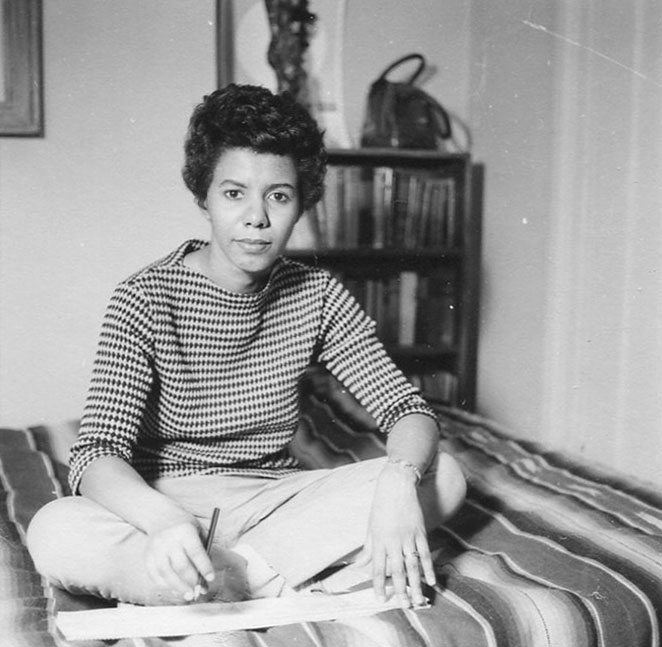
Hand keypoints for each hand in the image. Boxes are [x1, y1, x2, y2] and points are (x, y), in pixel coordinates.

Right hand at [144, 514, 214, 601]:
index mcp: (185, 531)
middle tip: (201, 591)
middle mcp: (169, 540)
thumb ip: (204, 550)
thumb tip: (206, 577)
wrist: (160, 516)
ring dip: (179, 587)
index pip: (196, 552)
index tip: (211, 578)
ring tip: (189, 595)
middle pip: (180, 566)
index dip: (204, 567)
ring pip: (166, 574)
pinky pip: (155, 576)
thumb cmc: (185, 526)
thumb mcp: (198, 530)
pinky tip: (175, 589)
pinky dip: (165, 586)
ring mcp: (156, 549)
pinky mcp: (147, 556)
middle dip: (192, 581)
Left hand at [360, 462, 435, 606]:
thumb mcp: (370, 526)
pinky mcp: (420, 531)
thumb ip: (367, 548)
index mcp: (379, 540)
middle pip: (397, 570)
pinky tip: (431, 581)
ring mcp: (408, 536)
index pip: (378, 567)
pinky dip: (429, 568)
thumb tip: (359, 565)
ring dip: (415, 584)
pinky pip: (425, 553)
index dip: (379, 584)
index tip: (381, 599)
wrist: (396, 485)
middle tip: (403, 606)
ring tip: (417, 600)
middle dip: (400, 590)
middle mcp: (393, 540)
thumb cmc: (381, 505)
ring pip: (412, 565)